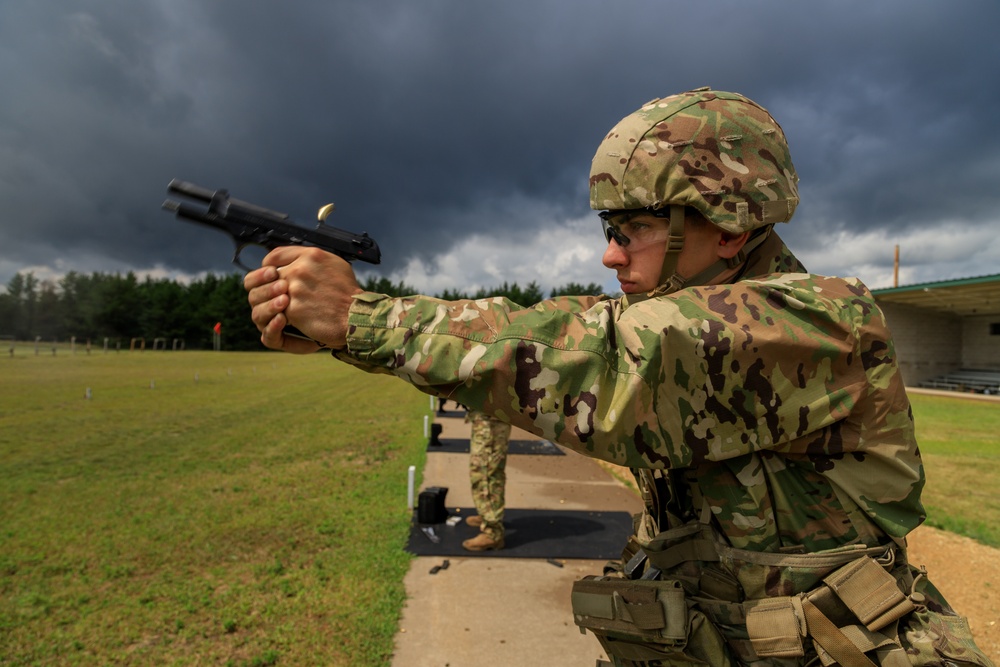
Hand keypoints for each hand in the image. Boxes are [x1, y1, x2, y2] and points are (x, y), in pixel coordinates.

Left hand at [244, 246, 361, 351]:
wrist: (356, 316)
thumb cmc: (348, 293)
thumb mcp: (335, 264)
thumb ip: (312, 260)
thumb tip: (298, 260)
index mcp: (311, 255)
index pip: (276, 255)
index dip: (269, 265)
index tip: (271, 273)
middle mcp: (300, 269)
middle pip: (270, 275)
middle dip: (273, 286)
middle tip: (279, 294)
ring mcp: (295, 289)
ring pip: (271, 294)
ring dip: (275, 302)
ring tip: (286, 307)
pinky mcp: (293, 309)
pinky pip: (278, 311)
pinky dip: (283, 316)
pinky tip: (292, 318)